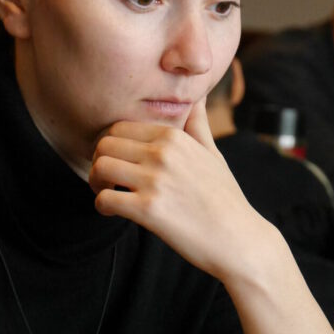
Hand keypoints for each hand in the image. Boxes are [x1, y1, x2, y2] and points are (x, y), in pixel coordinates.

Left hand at [89, 100, 267, 280]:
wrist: (238, 238)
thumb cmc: (224, 198)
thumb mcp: (213, 154)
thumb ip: (198, 124)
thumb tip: (198, 95)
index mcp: (174, 136)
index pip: (120, 127)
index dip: (110, 145)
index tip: (117, 162)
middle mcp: (162, 153)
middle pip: (104, 144)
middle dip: (98, 161)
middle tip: (106, 180)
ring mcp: (155, 181)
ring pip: (100, 167)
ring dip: (96, 182)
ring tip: (106, 193)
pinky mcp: (148, 210)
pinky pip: (105, 200)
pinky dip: (102, 206)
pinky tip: (113, 212)